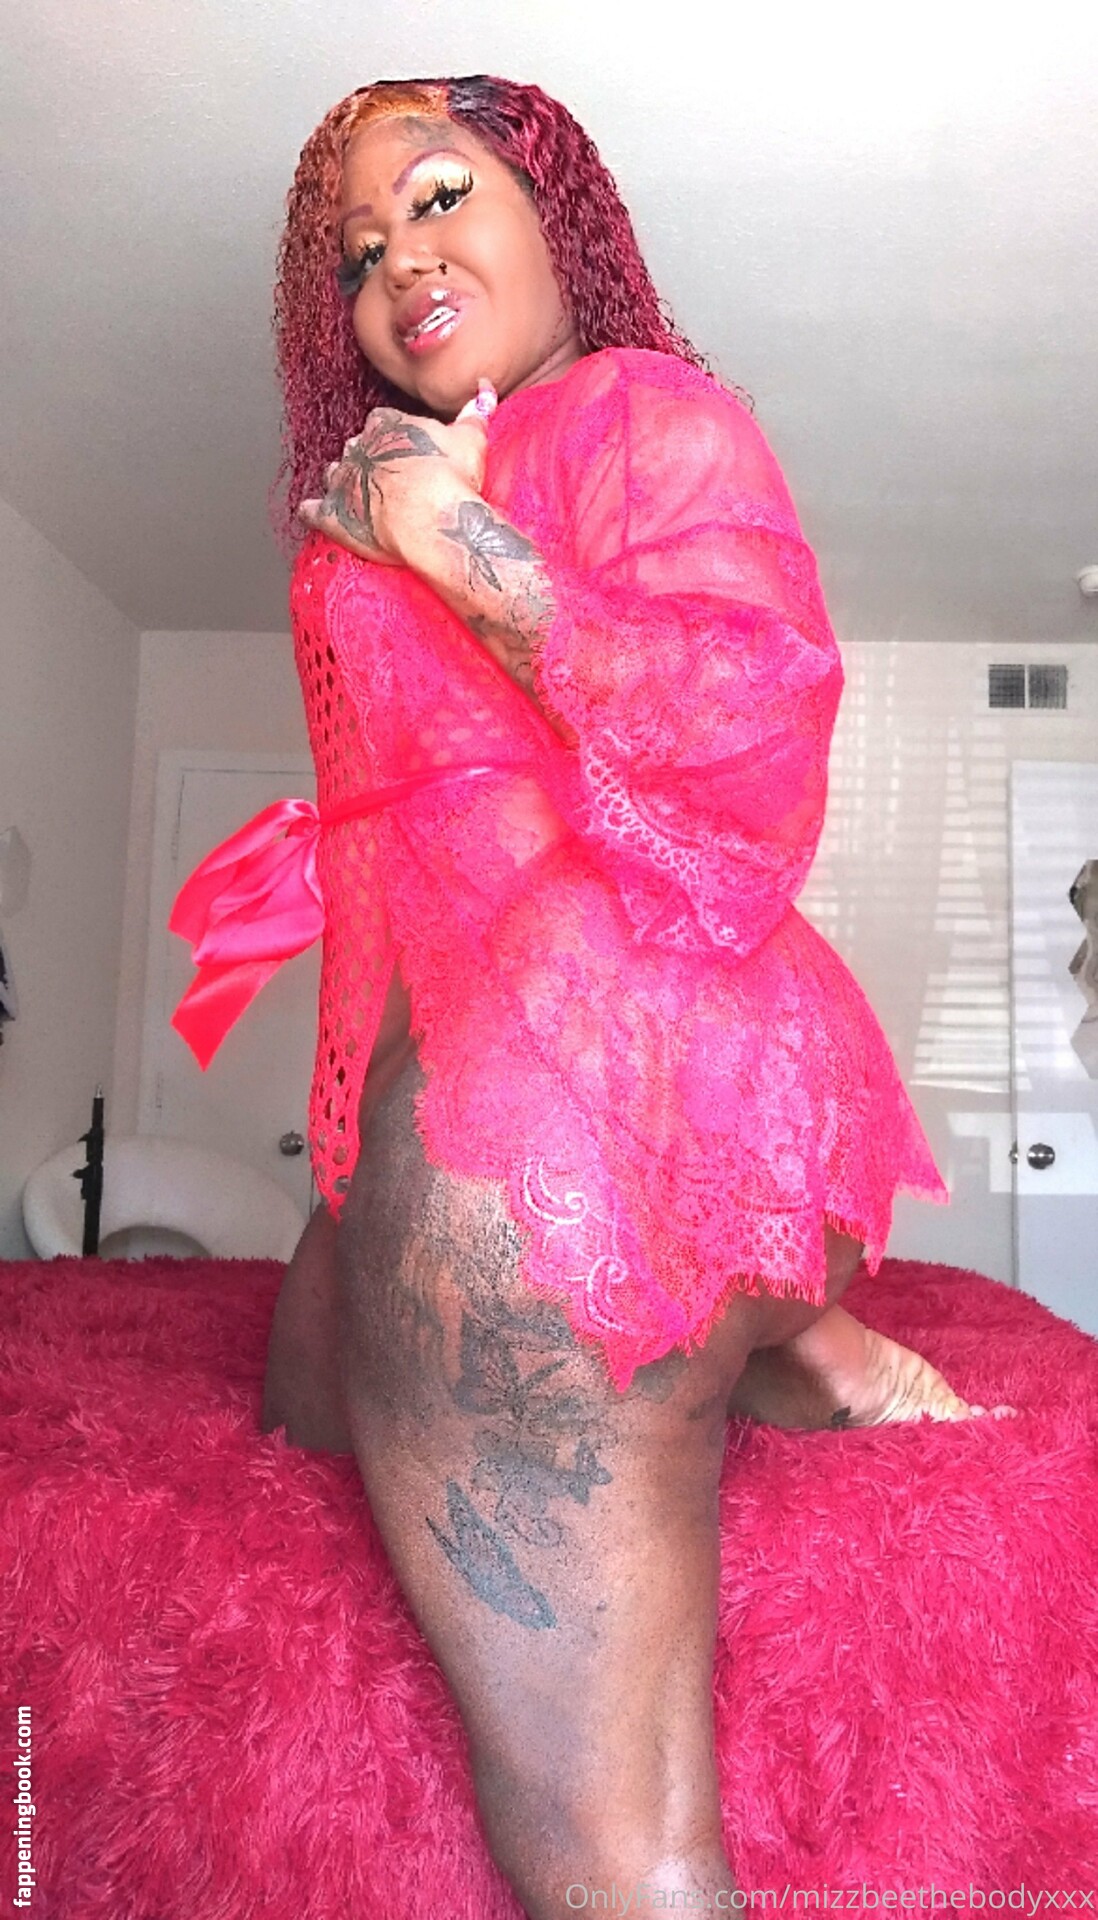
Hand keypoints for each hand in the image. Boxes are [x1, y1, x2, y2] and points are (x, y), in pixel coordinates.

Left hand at [298, 380, 497, 564]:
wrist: (431, 518)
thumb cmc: (451, 479)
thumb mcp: (470, 439)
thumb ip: (475, 413)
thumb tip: (484, 388)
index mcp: (388, 426)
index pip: (381, 420)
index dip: (390, 433)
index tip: (400, 444)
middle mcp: (360, 448)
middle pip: (356, 446)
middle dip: (367, 458)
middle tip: (385, 474)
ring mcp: (343, 481)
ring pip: (333, 473)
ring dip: (342, 481)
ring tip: (355, 492)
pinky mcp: (333, 515)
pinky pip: (312, 510)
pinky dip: (312, 510)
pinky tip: (312, 511)